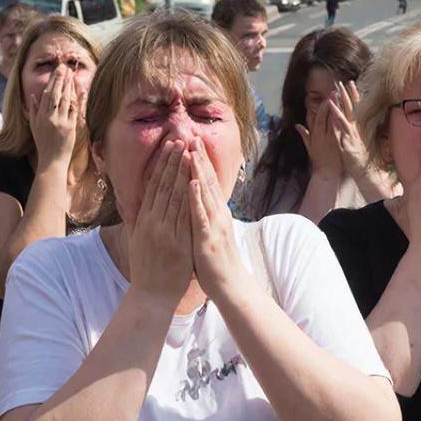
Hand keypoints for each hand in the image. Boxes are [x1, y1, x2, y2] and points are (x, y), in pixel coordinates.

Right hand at [27, 65, 77, 168]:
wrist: (52, 161)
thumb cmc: (43, 144)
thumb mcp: (34, 127)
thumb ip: (33, 110)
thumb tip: (33, 95)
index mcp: (40, 116)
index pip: (46, 94)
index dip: (52, 81)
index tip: (56, 71)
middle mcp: (50, 118)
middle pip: (56, 94)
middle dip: (60, 79)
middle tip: (64, 66)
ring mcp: (61, 122)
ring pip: (65, 100)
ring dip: (69, 85)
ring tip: (71, 74)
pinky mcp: (70, 128)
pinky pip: (75, 110)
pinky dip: (78, 99)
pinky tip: (80, 89)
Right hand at [119, 140, 193, 309]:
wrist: (151, 297)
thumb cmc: (147, 271)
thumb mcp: (138, 242)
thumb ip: (138, 223)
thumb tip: (136, 207)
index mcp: (144, 221)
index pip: (153, 186)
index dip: (162, 165)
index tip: (169, 146)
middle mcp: (152, 223)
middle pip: (163, 186)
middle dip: (172, 161)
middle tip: (179, 138)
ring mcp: (164, 232)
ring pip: (173, 196)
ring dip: (181, 172)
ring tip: (187, 151)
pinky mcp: (176, 243)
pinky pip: (183, 216)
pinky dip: (187, 198)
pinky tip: (192, 182)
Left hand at [187, 138, 245, 304]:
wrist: (231, 286)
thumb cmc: (216, 262)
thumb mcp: (208, 233)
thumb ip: (203, 217)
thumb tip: (195, 203)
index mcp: (216, 213)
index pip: (205, 182)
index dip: (198, 162)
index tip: (190, 142)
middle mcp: (218, 214)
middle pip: (207, 181)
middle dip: (199, 158)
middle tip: (191, 134)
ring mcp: (215, 224)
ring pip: (205, 192)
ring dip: (197, 170)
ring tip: (191, 150)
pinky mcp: (209, 237)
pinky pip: (201, 215)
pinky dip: (196, 198)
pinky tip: (191, 183)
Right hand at [296, 98, 342, 179]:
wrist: (327, 173)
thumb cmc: (319, 161)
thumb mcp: (309, 147)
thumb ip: (304, 135)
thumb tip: (297, 125)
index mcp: (315, 135)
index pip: (317, 117)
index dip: (321, 106)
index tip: (325, 96)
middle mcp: (323, 134)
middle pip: (326, 115)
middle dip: (330, 102)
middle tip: (334, 90)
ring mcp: (331, 137)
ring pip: (334, 119)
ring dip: (337, 107)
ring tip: (341, 96)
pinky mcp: (339, 142)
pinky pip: (341, 127)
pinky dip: (343, 118)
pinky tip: (347, 110)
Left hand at [328, 81, 370, 176]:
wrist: (368, 174)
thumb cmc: (363, 161)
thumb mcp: (359, 144)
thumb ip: (358, 133)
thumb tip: (361, 123)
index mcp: (359, 128)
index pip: (356, 108)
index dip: (353, 96)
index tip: (351, 83)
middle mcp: (357, 130)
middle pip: (351, 108)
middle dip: (346, 95)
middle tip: (341, 82)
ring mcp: (353, 135)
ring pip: (346, 116)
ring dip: (340, 103)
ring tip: (334, 92)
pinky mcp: (348, 143)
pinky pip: (342, 129)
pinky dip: (337, 119)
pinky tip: (333, 110)